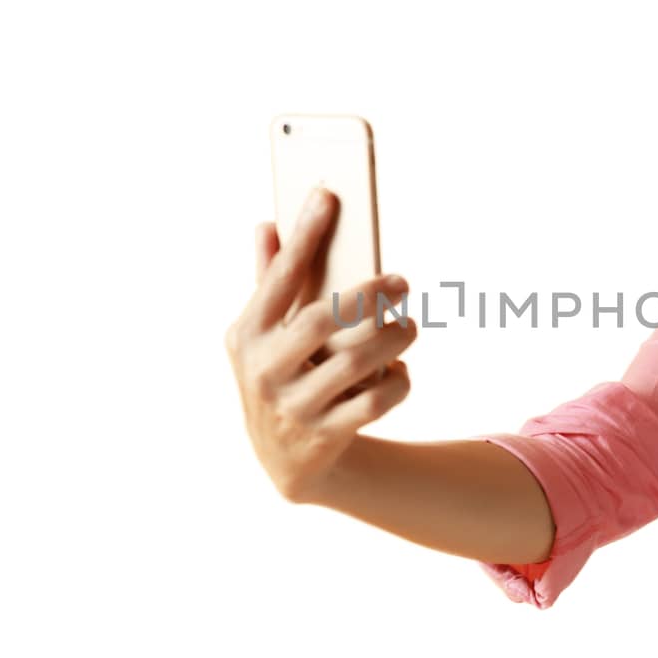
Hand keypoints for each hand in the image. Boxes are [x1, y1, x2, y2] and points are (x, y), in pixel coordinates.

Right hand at [223, 187, 417, 503]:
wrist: (286, 461)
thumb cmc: (280, 376)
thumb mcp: (263, 336)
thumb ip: (268, 282)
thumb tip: (267, 225)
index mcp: (247, 336)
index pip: (279, 277)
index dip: (304, 235)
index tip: (328, 195)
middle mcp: (264, 370)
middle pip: (322, 319)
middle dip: (368, 294)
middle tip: (402, 281)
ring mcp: (292, 406)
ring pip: (356, 361)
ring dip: (393, 337)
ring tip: (410, 326)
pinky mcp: (324, 436)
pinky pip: (374, 402)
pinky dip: (397, 383)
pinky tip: (400, 372)